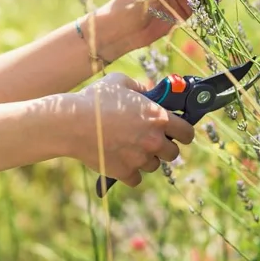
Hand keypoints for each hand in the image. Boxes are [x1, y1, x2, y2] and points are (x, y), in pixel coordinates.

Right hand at [73, 71, 195, 185]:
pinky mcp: (125, 172)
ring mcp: (140, 158)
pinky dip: (129, 171)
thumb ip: (139, 87)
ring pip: (153, 166)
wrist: (71, 123)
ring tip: (127, 147)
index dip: (183, 132)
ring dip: (145, 159)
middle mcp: (154, 140)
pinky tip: (118, 159)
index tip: (176, 132)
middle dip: (163, 147)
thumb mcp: (119, 82)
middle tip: (148, 140)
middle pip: (173, 153)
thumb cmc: (94, 100)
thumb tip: (148, 92)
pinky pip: (136, 178)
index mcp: (158, 117)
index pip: (187, 133)